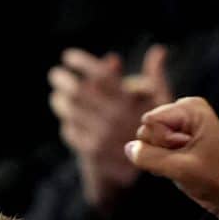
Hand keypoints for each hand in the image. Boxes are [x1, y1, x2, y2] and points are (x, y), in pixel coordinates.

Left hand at [48, 45, 170, 211]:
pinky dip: (67, 122)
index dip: (82, 62)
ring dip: (60, 101)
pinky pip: (70, 131)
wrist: (149, 169)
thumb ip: (155, 76)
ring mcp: (100, 135)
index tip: (68, 55)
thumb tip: (158, 50)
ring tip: (57, 94)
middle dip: (63, 80)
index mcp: (129, 100)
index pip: (100, 74)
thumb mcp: (163, 102)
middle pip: (79, 92)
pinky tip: (67, 117)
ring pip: (70, 112)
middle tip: (55, 74)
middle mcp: (113, 117)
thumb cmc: (159, 128)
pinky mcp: (91, 151)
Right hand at [124, 96, 218, 218]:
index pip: (150, 121)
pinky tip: (178, 165)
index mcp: (190, 108)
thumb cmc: (213, 177)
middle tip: (185, 157)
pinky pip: (151, 148)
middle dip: (160, 149)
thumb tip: (128, 148)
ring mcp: (179, 124)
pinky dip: (160, 161)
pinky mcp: (175, 138)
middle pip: (146, 129)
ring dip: (160, 157)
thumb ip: (148, 157)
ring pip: (146, 141)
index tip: (185, 150)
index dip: (162, 142)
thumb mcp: (178, 168)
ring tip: (183, 162)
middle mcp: (184, 110)